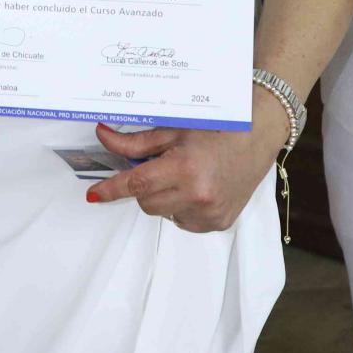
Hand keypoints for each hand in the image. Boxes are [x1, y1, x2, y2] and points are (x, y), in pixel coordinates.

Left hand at [81, 109, 283, 232]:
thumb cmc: (218, 128)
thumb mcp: (174, 130)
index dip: (112, 189)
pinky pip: (183, 221)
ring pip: (163, 213)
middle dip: (144, 186)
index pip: (137, 184)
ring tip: (186, 175)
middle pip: (146, 202)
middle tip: (160, 166)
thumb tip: (103, 138)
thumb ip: (135, 142)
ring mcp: (209, 214)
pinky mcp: (218, 223)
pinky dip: (181, 207)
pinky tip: (198, 188)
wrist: (259, 137)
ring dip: (164, 197)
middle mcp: (198, 195)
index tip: (94, 195)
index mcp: (185, 168)